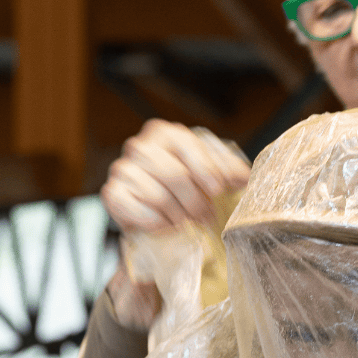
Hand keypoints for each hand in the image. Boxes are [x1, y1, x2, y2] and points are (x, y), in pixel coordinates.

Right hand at [100, 121, 250, 330]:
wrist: (150, 207)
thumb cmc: (182, 185)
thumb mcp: (207, 172)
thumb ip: (227, 170)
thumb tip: (246, 177)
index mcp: (164, 132)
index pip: (188, 146)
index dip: (207, 170)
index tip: (218, 190)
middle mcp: (139, 146)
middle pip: (174, 174)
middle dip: (195, 200)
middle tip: (207, 216)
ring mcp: (122, 168)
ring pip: (158, 195)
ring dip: (179, 215)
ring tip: (188, 222)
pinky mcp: (112, 193)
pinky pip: (138, 210)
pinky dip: (157, 223)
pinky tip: (167, 225)